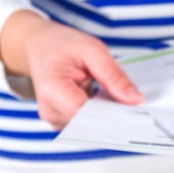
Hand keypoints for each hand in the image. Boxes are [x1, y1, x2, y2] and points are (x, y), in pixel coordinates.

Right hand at [0, 10, 141, 128]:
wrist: (38, 47)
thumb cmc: (60, 45)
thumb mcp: (91, 49)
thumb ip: (113, 75)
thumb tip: (134, 99)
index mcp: (52, 90)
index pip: (87, 115)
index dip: (113, 114)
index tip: (135, 110)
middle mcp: (50, 110)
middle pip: (91, 125)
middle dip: (114, 116)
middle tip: (134, 103)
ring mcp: (54, 119)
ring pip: (91, 128)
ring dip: (107, 115)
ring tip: (112, 95)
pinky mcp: (62, 122)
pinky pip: (87, 126)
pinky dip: (99, 115)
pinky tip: (104, 101)